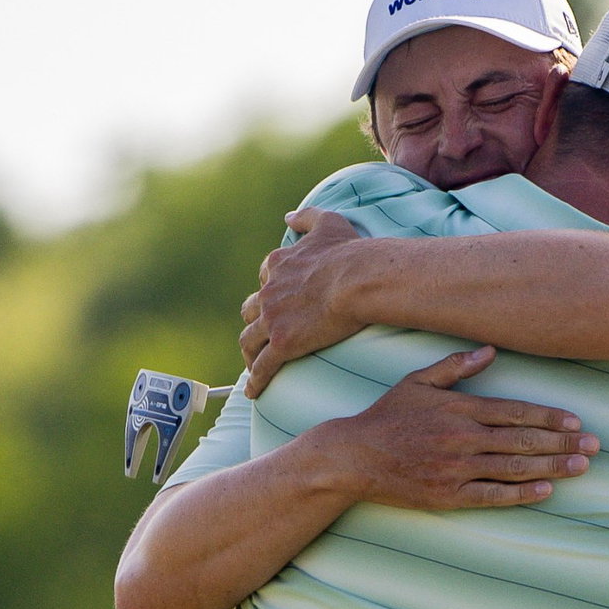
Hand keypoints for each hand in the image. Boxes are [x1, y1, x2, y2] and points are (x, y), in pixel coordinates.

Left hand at [241, 208, 366, 397]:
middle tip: (262, 336)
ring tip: (254, 365)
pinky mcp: (282, 344)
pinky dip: (255, 380)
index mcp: (278, 265)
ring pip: (250, 341)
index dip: (270, 294)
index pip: (265, 281)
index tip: (275, 303)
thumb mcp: (328, 223)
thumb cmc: (349, 252)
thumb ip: (306, 218)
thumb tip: (289, 216)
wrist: (358, 279)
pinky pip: (262, 367)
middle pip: (251, 312)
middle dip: (255, 323)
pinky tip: (253, 392)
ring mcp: (272, 319)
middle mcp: (268, 292)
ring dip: (250, 353)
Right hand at [321, 346, 599, 508]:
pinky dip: (521, 494)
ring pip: (513, 468)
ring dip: (552, 467)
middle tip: (595, 446)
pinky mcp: (448, 496)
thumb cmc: (387, 416)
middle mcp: (462, 439)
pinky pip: (491, 496)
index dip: (549, 416)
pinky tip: (545, 491)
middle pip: (522, 440)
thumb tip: (490, 350)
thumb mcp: (418, 382)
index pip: (515, 411)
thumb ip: (455, 366)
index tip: (577, 421)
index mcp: (460, 410)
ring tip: (581, 467)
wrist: (353, 457)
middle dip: (562, 443)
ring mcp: (456, 469)